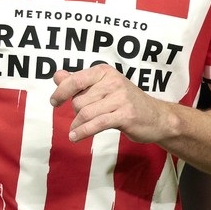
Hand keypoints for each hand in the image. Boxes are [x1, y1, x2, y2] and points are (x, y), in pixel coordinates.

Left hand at [49, 64, 172, 143]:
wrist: (156, 117)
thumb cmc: (125, 102)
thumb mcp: (103, 88)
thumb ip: (79, 82)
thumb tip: (57, 76)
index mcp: (105, 72)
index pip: (76, 80)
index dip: (62, 91)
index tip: (54, 101)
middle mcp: (113, 81)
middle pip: (79, 100)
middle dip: (77, 111)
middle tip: (86, 116)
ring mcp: (120, 98)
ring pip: (86, 112)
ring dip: (78, 124)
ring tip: (76, 131)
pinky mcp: (125, 115)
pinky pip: (97, 123)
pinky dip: (83, 131)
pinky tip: (75, 137)